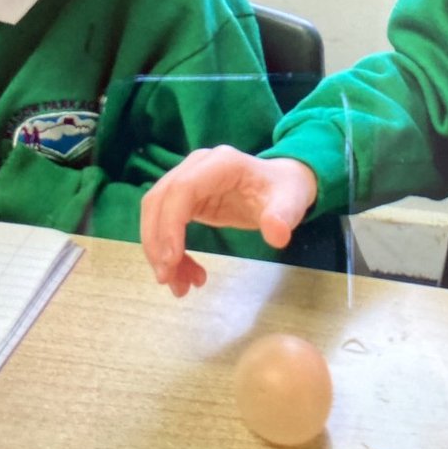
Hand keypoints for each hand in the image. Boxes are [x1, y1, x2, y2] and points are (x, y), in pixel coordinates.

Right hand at [141, 146, 317, 296]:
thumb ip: (283, 217)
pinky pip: (165, 223)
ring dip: (159, 251)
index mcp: (221, 163)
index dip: (169, 224)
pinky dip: (169, 251)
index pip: (182, 189)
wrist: (283, 184)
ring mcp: (188, 179)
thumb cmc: (286, 190)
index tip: (171, 261)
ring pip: (156, 213)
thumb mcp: (292, 202)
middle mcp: (197, 166)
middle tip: (167, 279)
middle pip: (159, 200)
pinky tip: (186, 273)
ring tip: (180, 285)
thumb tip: (277, 235)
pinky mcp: (186, 197)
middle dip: (157, 242)